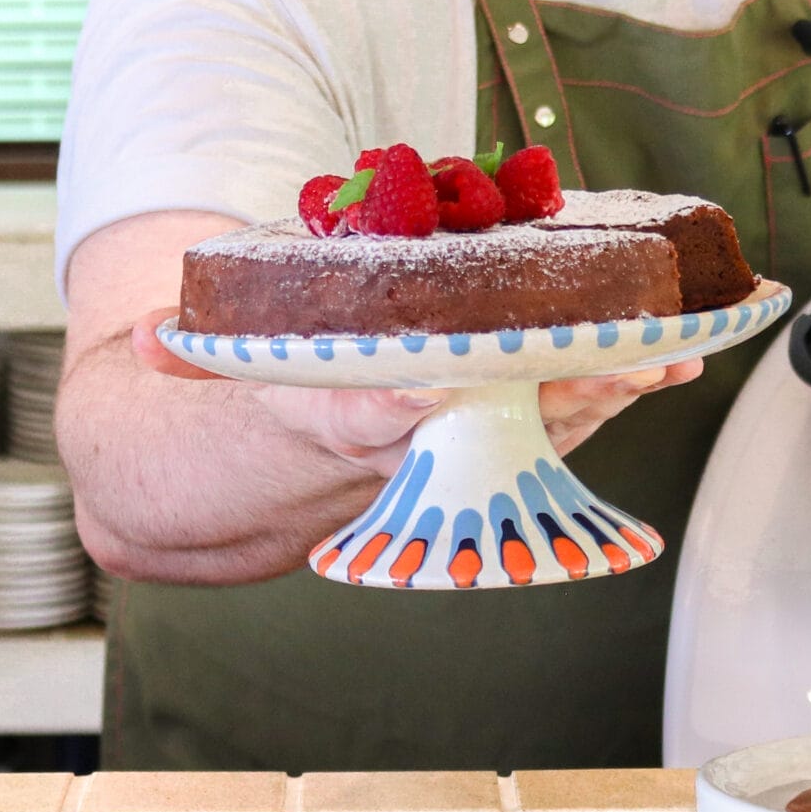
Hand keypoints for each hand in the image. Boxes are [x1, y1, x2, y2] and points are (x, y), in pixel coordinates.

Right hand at [132, 310, 703, 475]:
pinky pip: (553, 424)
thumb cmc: (241, 394)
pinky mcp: (478, 444)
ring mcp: (444, 455)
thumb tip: (143, 333)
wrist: (231, 478)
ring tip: (665, 359)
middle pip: (483, 431)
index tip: (437, 388)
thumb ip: (189, 351)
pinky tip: (667, 364)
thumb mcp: (206, 369)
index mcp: (324, 423)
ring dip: (602, 398)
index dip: (403, 410)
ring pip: (533, 434)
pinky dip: (609, 396)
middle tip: (615, 365)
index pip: (363, 420)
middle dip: (552, 399)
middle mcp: (397, 453)